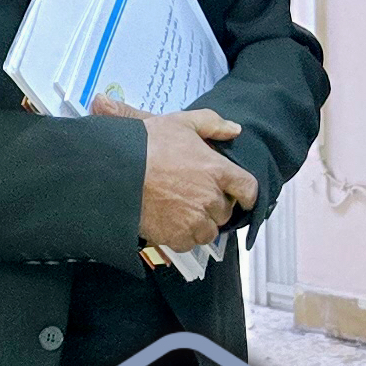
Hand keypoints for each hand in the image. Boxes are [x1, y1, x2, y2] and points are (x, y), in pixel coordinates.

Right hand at [98, 98, 255, 250]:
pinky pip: (189, 243)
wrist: (117, 171)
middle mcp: (211, 198)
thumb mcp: (181, 122)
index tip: (242, 197)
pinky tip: (169, 222)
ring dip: (200, 224)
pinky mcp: (177, 236)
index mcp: (217, 170)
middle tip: (194, 196)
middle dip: (214, 205)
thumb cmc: (148, 145)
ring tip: (181, 211)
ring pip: (209, 231)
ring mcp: (195, 220)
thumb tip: (234, 129)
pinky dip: (182, 236)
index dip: (247, 194)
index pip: (248, 189)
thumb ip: (212, 124)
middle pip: (225, 211)